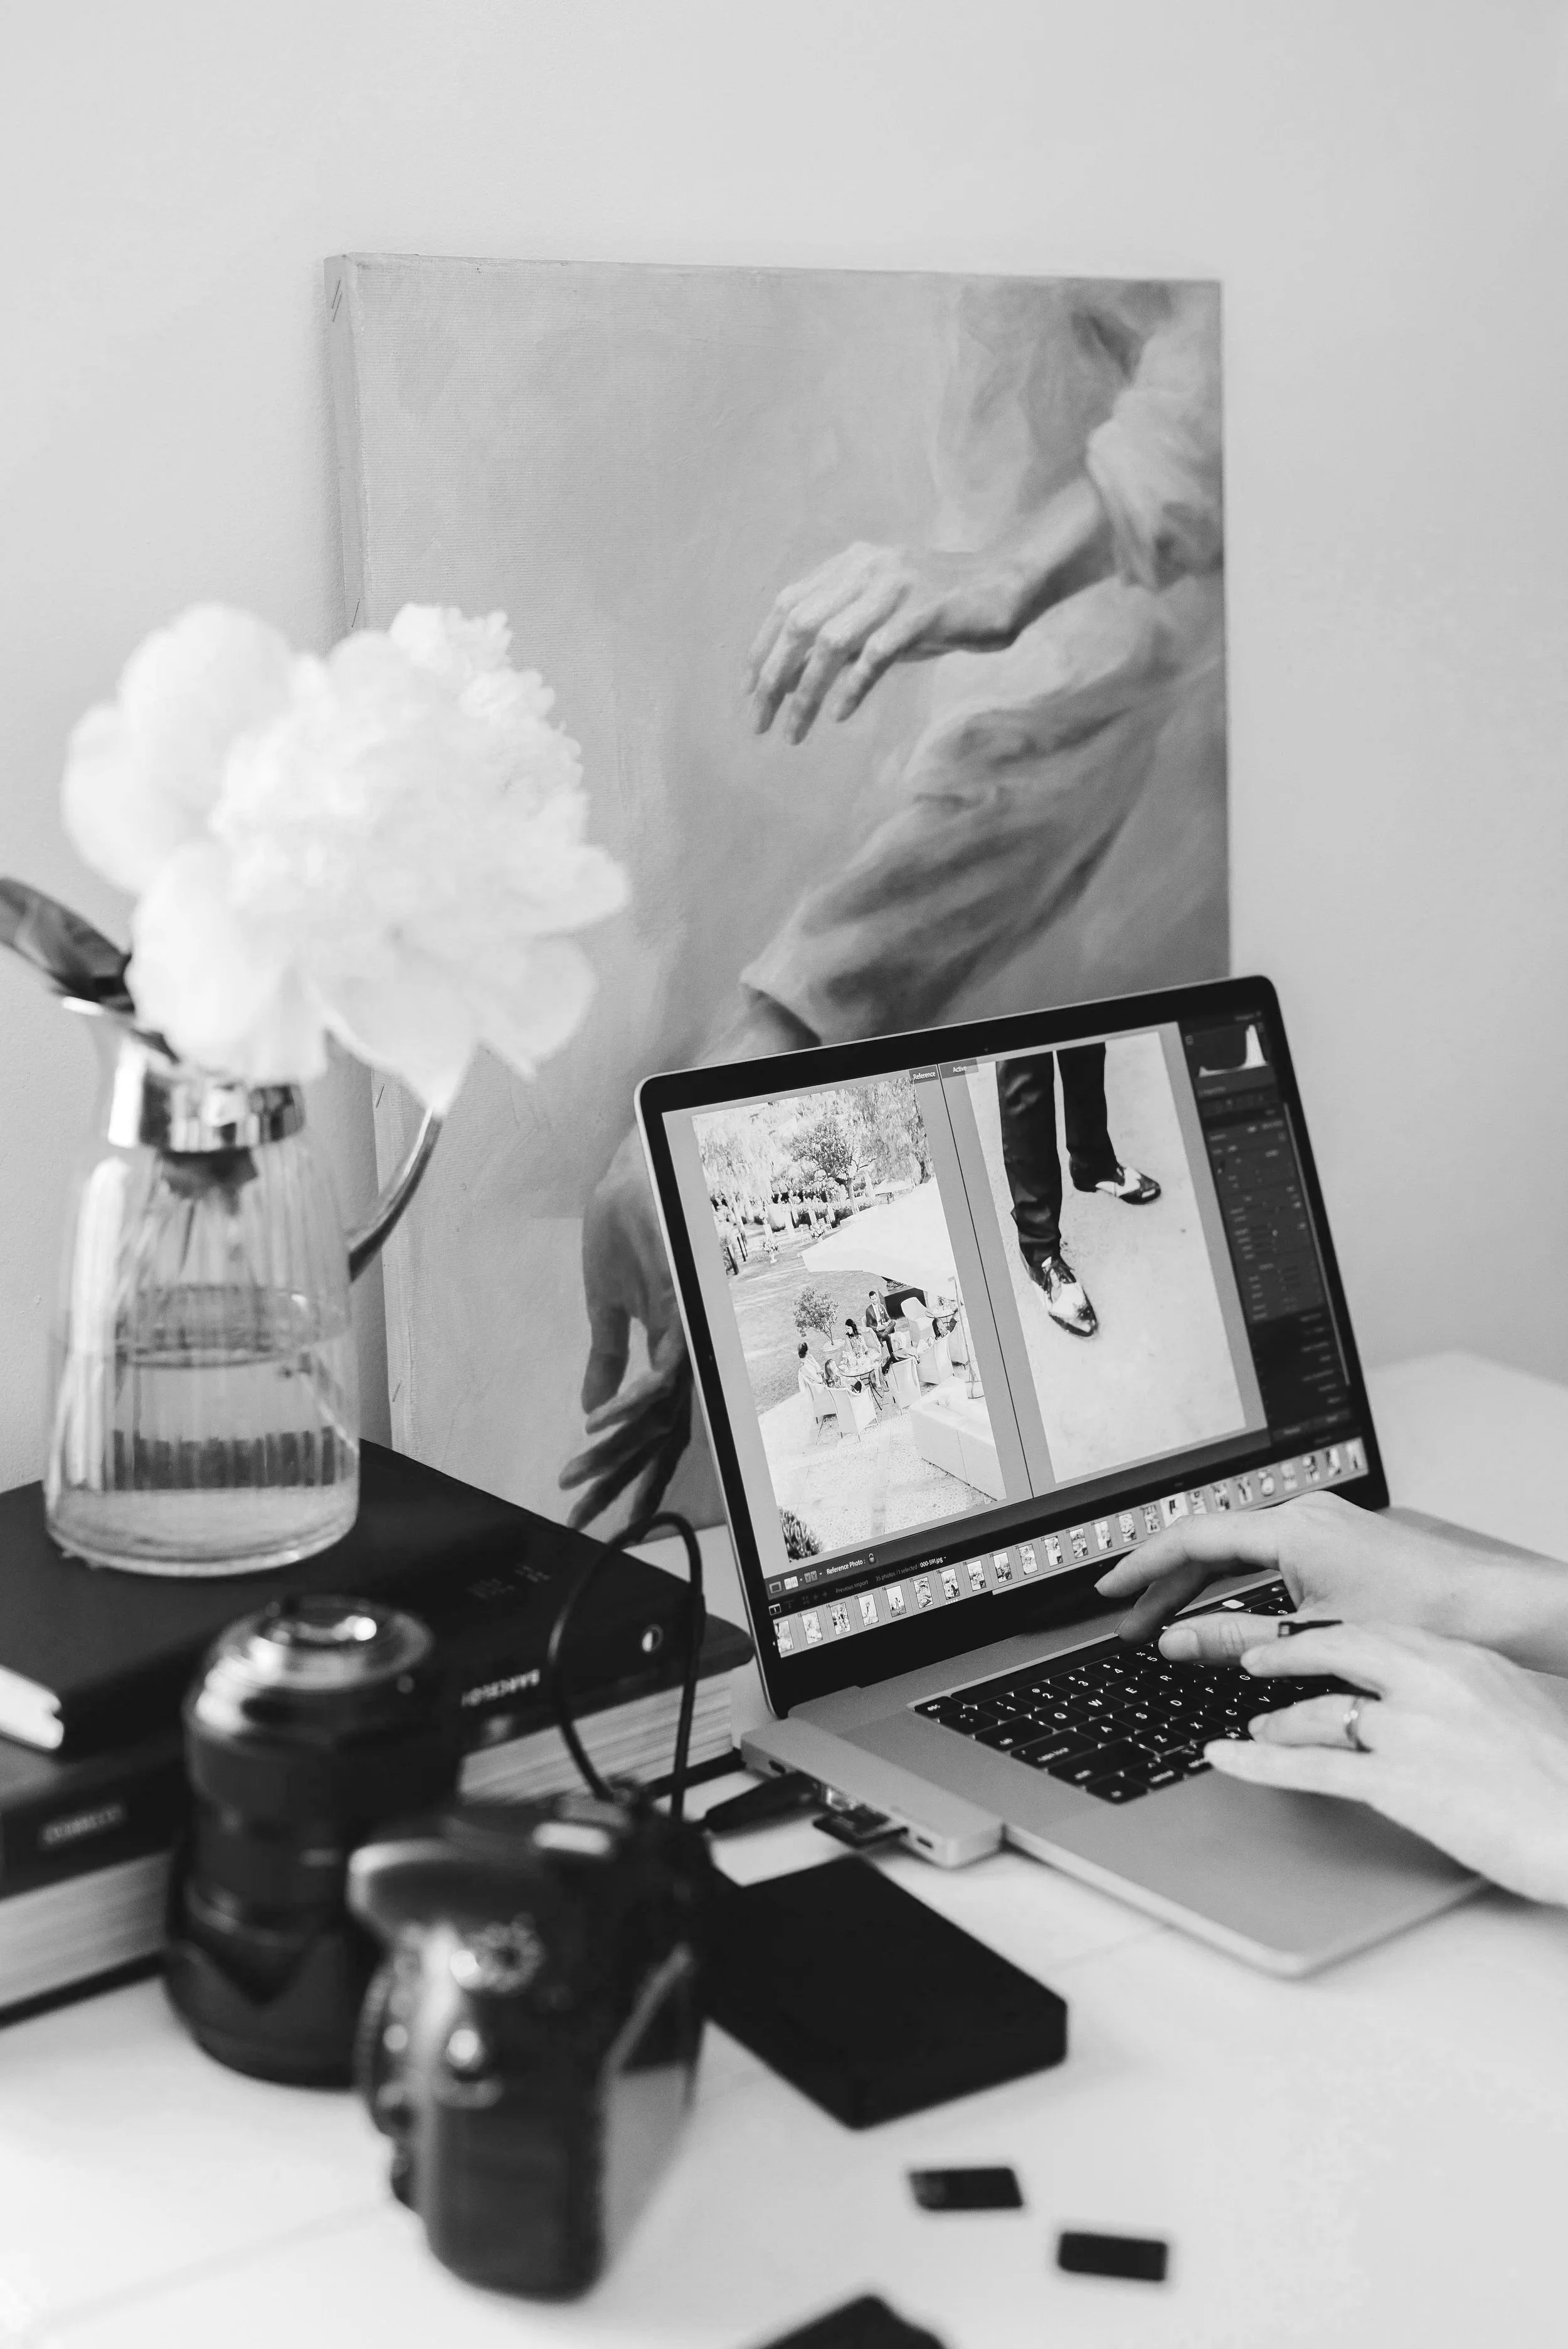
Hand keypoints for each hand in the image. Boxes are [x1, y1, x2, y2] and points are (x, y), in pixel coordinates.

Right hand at [559, 1128, 691, 1534]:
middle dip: (618, 1485)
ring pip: (656, 1412)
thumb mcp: (606, 1298)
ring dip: (614, 1449)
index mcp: (666, 1353)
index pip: (643, 1427)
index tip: (590, 1509)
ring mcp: (685, 1332)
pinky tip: (599, 1419)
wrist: (640, 1165)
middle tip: (584, 1524)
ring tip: (577, 1480)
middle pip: (653, 1434)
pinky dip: (626, 1396)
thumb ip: (605, 1354)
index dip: (620, 1472)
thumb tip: (591, 1408)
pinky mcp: (679, 1307)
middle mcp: (682, 1350)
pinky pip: (657, 1368)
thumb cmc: (632, 1223)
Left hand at [747, 541, 1028, 743]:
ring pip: (830, 643)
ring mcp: (894, 589)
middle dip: (772, 677)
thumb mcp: (881, 612)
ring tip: (793, 731)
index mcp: (850, 563)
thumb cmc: (941, 607)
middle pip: (799, 625)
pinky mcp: (923, 614)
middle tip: (759, 721)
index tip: (750, 691)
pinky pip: (874, 655)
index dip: (762, 649)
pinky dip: (852, 688)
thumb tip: (792, 680)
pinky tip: (839, 715)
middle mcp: (866, 569)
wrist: (1005, 583)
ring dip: (806, 693)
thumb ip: (841, 634)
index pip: (787, 604)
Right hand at [1095, 1492, 1509, 1657]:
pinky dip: (1237, 1583)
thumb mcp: (1313, 1638)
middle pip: (1210, 1543)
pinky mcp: (1337, 1541)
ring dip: (1201, 1587)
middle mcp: (1302, 1514)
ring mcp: (1321, 1524)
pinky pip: (1267, 1554)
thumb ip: (1235, 1637)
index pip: (1192, 1537)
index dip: (1143, 1565)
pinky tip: (1227, 1612)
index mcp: (1290, 1527)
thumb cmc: (1421, 1616)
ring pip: (1238, 1550)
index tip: (1112, 1589)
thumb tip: (1176, 1641)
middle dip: (1165, 1586)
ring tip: (1169, 1624)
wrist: (1493, 1609)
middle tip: (1133, 1623)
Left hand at [1206, 1621, 1567, 1904]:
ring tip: (1258, 1729)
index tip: (1318, 1639)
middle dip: (1291, 1652)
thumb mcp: (1524, 1711)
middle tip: (1259, 1658)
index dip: (1339, 1636)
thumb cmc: (1567, 1781)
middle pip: (1341, 1648)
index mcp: (1465, 1661)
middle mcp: (1432, 1683)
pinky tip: (1225, 1759)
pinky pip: (1311, 1769)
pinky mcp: (1400, 1783)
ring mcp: (1412, 1731)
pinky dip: (1258, 1763)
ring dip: (1280, 1721)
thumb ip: (1481, 1694)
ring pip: (1321, 1711)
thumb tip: (1463, 1697)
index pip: (1385, 1632)